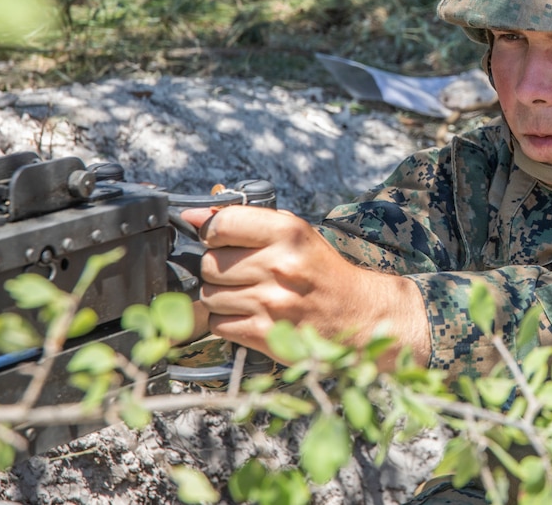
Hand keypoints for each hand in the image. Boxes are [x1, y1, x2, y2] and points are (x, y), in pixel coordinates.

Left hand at [179, 206, 429, 368]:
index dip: (212, 233)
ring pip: (209, 296)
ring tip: (246, 294)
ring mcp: (272, 303)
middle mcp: (280, 266)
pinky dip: (226, 320)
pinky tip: (248, 313)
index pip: (221, 224)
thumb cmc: (323, 272)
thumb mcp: (295, 234)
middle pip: (210, 264)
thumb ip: (247, 221)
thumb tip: (194, 216)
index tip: (219, 239)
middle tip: (239, 271)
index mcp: (288, 234)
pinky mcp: (265, 335)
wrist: (357, 314)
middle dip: (218, 268)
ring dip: (221, 296)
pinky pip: (218, 323)